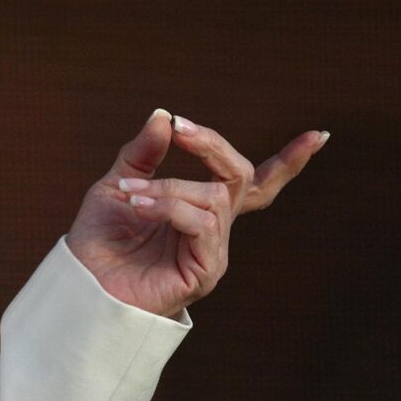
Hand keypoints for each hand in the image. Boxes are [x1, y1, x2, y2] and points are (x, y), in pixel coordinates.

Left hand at [64, 109, 327, 318]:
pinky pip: (203, 224)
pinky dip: (170, 206)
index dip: (289, 163)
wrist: (81, 283)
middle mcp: (214, 228)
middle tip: (182, 130)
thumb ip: (143, 153)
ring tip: (130, 194)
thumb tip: (164, 116)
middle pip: (241, 178)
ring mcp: (213, 251)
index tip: (318, 135)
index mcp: (200, 208)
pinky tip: (139, 206)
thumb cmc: (99, 241)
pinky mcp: (206, 271)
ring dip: (169, 186)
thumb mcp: (118, 185)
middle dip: (214, 147)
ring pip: (214, 197)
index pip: (255, 182)